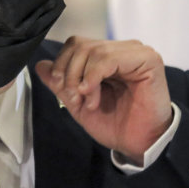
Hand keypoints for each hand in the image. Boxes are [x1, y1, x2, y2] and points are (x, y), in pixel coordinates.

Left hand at [34, 37, 172, 161]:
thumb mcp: (79, 103)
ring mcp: (136, 52)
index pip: (75, 44)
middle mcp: (122, 49)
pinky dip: (94, 76)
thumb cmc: (114, 124)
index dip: (62, 64)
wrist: (137, 143)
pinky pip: (110, 58)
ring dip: (83, 79)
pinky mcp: (147, 59)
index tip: (63, 90)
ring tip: (89, 102)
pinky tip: (93, 94)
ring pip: (93, 50)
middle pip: (80, 45)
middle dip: (70, 73)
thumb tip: (40, 65)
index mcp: (107, 56)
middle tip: (74, 98)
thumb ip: (61, 84)